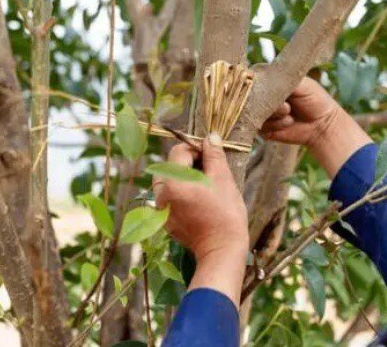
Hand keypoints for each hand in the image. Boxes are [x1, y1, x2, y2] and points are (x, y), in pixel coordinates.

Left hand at [155, 135, 248, 261]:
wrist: (222, 249)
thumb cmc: (225, 213)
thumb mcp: (223, 179)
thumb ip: (214, 155)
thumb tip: (211, 137)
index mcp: (172, 182)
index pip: (178, 151)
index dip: (196, 148)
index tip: (212, 155)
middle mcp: (161, 194)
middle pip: (170, 165)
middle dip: (189, 162)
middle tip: (210, 170)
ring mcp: (161, 209)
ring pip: (169, 181)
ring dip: (184, 177)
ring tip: (205, 185)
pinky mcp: (166, 220)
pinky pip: (170, 197)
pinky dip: (182, 192)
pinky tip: (200, 199)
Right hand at [261, 77, 371, 176]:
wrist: (323, 124)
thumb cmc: (314, 98)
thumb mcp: (301, 83)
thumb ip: (281, 78)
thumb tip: (261, 79)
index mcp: (268, 79)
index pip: (251, 77)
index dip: (258, 85)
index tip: (272, 91)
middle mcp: (261, 95)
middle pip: (249, 97)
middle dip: (270, 103)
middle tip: (287, 106)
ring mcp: (260, 112)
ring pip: (254, 113)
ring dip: (275, 115)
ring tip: (290, 114)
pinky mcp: (262, 128)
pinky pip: (260, 127)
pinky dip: (276, 126)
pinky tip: (289, 123)